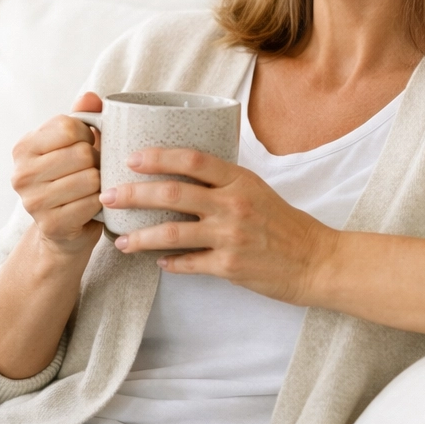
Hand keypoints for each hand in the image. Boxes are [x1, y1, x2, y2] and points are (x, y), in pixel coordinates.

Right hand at [10, 92, 102, 256]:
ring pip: (89, 178)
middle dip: (96, 161)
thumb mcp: (75, 144)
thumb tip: (91, 97)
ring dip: (100, 184)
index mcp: (24, 147)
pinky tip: (92, 207)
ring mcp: (33, 201)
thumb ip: (83, 116)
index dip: (88, 135)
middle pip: (81, 153)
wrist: (64, 230)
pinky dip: (100, 204)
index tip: (86, 146)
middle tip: (92, 171)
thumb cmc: (72, 178)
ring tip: (92, 189)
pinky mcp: (50, 225)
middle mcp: (21, 173)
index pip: (69, 126)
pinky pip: (92, 203)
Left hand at [100, 148, 331, 304]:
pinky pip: (188, 264)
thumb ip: (223, 181)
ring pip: (172, 233)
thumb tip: (182, 173)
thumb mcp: (257, 189)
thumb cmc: (285, 224)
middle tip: (108, 195)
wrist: (315, 261)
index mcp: (239, 180)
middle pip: (172, 194)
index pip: (193, 160)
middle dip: (134, 194)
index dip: (159, 157)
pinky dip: (169, 263)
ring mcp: (230, 237)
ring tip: (120, 240)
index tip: (131, 158)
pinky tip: (156, 262)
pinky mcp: (229, 266)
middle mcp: (232, 205)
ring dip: (140, 237)